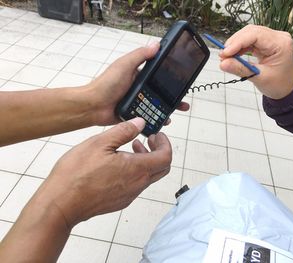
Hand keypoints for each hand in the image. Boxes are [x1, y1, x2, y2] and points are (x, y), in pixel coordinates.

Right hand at [34, 117, 171, 227]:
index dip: (165, 144)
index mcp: (136, 169)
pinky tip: (119, 163)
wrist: (61, 204)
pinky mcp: (120, 201)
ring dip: (146, 160)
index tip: (157, 135)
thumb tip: (140, 123)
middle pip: (162, 168)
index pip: (166, 157)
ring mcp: (130, 195)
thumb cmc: (77, 173)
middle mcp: (137, 185)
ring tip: (131, 147)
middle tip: (148, 139)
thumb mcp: (100, 143)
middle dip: (159, 151)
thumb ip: (124, 131)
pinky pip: (137, 184)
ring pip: (149, 176)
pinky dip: (136, 170)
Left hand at [85, 42, 189, 125]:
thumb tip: (156, 44)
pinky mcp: (134, 114)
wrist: (93, 106)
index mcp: (138, 75)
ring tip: (176, 111)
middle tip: (183, 101)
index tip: (181, 81)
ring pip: (157, 105)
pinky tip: (163, 121)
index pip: (158, 75)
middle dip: (173, 97)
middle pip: (161, 92)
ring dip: (167, 109)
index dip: (170, 78)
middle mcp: (139, 88)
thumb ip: (140, 55)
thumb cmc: (106, 84)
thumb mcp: (124, 65)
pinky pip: (148, 116)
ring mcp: (137, 102)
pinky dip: (157, 119)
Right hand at [219, 25, 292, 99]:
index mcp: (280, 43)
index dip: (238, 42)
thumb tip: (223, 64)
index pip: (255, 35)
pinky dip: (240, 47)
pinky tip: (233, 55)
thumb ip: (240, 69)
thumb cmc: (279, 84)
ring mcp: (272, 38)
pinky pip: (249, 40)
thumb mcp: (259, 78)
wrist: (288, 89)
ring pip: (248, 34)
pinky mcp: (266, 42)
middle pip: (250, 32)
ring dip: (236, 44)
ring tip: (226, 57)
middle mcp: (277, 37)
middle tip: (223, 56)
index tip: (225, 53)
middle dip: (235, 43)